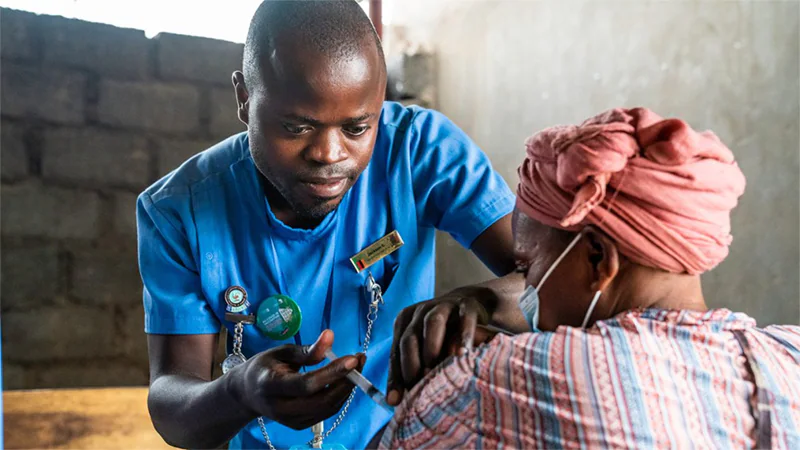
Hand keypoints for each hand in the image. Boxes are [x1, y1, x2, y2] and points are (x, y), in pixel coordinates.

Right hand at [230, 330, 364, 429]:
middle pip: (321, 400)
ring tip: (357, 366)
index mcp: (271, 385)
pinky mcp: (299, 425)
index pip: (306, 384)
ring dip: (347, 388)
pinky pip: (326, 412)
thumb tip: (330, 336)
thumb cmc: (266, 367)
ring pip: (328, 408)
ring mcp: (290, 421)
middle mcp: (280, 408)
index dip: (332, 373)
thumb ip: (307, 350)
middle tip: (360, 360)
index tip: (353, 358)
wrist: (248, 393)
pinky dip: (340, 396)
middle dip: (346, 381)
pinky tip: (344, 379)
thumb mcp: (282, 352)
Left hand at [386, 290, 493, 405]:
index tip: (395, 401)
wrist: (469, 303)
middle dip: (410, 363)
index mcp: (405, 321)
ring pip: (432, 323)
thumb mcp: (424, 345)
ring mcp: (443, 305)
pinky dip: (463, 336)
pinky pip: (464, 319)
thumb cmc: (443, 333)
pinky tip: (463, 354)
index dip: (394, 377)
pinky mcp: (466, 304)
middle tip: (416, 385)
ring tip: (433, 367)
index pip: (395, 351)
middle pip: (410, 336)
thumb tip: (397, 401)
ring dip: (431, 345)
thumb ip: (412, 366)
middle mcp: (421, 311)